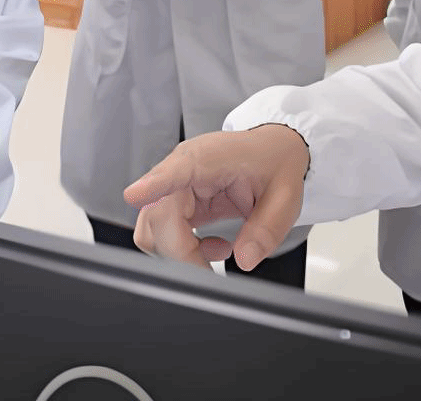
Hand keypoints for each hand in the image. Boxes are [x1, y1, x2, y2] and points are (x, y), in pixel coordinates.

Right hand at [124, 125, 310, 271]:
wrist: (273, 151)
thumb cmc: (274, 162)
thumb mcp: (286, 196)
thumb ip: (267, 228)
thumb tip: (245, 259)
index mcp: (207, 158)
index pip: (174, 170)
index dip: (152, 185)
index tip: (134, 195)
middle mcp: (182, 169)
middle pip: (158, 216)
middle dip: (181, 251)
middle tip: (210, 269)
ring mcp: (174, 187)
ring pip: (153, 229)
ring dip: (180, 252)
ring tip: (218, 251)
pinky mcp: (175, 203)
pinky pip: (163, 234)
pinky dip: (184, 250)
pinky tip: (213, 246)